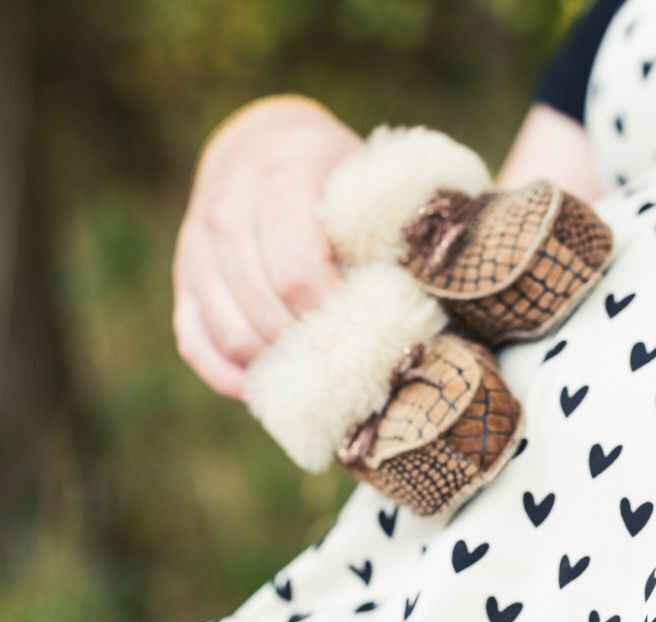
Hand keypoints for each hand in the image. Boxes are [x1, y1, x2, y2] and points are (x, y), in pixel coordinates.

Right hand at [172, 96, 361, 399]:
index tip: (372, 330)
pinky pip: (196, 345)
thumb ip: (383, 224)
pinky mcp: (182, 283)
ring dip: (276, 368)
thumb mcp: (361, 177)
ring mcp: (195, 252)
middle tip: (353, 365)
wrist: (259, 144)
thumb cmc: (331, 172)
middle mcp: (226, 216)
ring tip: (320, 380)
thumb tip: (421, 291)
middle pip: (264, 312)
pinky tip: (271, 390)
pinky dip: (230, 377)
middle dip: (311, 347)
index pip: (298, 273)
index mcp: (279, 183)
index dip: (334, 313)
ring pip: (230, 335)